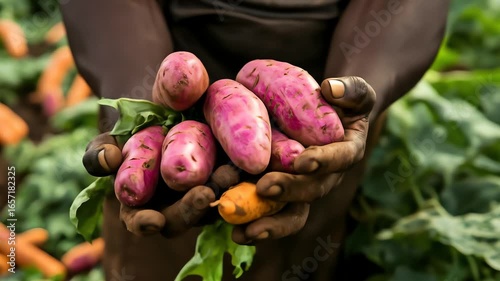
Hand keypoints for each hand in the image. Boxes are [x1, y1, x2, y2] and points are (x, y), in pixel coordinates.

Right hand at [83, 133, 239, 236]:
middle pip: (184, 217)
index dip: (144, 224)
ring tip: (230, 172)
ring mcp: (205, 192)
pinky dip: (244, 174)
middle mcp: (175, 203)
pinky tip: (252, 163)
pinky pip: (239, 181)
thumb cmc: (136, 121)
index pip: (140, 221)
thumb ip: (105, 146)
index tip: (153, 221)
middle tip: (204, 194)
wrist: (170, 100)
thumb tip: (106, 160)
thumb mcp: (118, 131)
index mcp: (143, 202)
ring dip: (223, 191)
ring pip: (215, 200)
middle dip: (193, 208)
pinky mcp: (231, 177)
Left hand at [232, 76, 375, 243]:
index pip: (340, 159)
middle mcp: (326, 177)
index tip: (304, 161)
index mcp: (346, 152)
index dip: (323, 161)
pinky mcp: (284, 195)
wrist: (330, 119)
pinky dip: (255, 225)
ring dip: (269, 223)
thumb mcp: (354, 92)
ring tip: (244, 232)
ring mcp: (304, 189)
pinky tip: (235, 232)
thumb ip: (350, 89)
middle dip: (289, 191)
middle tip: (264, 187)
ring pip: (292, 213)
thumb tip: (330, 88)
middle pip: (311, 190)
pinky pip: (273, 214)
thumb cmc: (342, 103)